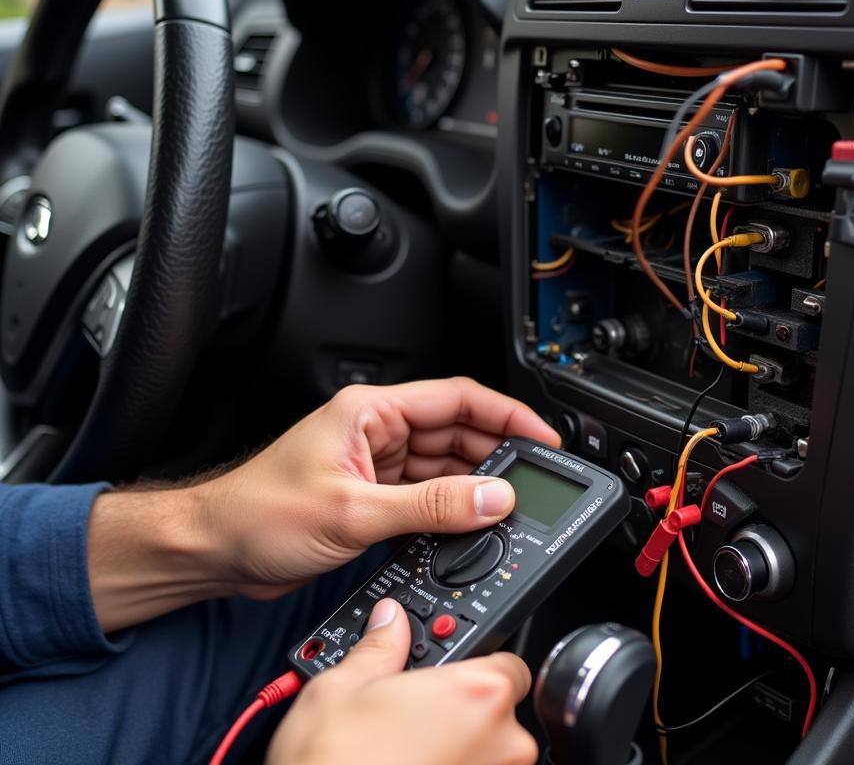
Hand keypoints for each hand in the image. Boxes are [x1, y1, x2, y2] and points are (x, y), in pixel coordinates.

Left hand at [87, 377, 557, 630]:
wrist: (214, 552)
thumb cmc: (258, 514)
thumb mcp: (354, 511)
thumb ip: (430, 507)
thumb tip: (491, 498)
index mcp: (372, 412)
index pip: (456, 400)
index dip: (505, 415)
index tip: (541, 438)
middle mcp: (377, 432)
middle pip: (456, 434)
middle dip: (496, 457)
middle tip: (532, 485)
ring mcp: (375, 466)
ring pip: (444, 469)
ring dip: (473, 490)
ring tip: (505, 512)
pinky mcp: (371, 498)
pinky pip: (425, 499)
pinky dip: (448, 514)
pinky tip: (465, 530)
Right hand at [267, 597, 537, 764]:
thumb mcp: (340, 689)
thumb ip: (379, 647)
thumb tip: (389, 621)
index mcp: (478, 694)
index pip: (508, 662)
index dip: (474, 664)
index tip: (444, 672)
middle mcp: (502, 743)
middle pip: (497, 711)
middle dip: (460, 710)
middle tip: (410, 716)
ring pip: (485, 753)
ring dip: (456, 748)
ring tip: (401, 751)